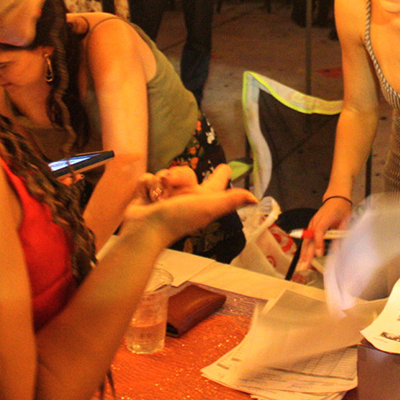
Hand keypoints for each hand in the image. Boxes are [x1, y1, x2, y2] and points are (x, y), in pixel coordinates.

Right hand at [125, 165, 254, 247]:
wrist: (143, 232)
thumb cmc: (177, 220)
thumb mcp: (208, 207)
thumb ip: (230, 200)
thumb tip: (255, 199)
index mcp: (203, 197)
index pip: (216, 181)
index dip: (221, 173)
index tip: (224, 167)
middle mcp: (187, 196)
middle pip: (185, 171)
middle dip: (176, 175)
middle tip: (169, 184)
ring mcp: (167, 197)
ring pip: (165, 173)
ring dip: (159, 183)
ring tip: (157, 198)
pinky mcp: (149, 195)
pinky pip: (149, 178)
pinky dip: (146, 187)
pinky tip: (146, 198)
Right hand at [297, 196, 351, 270]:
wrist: (336, 197)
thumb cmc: (342, 208)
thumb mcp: (345, 220)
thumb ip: (341, 234)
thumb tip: (338, 250)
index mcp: (325, 218)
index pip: (319, 230)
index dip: (319, 242)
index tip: (319, 254)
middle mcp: (315, 221)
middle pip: (309, 238)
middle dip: (307, 253)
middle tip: (306, 265)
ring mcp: (311, 224)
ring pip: (306, 240)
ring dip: (304, 253)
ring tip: (302, 265)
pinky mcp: (311, 226)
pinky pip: (307, 239)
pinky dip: (305, 249)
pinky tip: (303, 258)